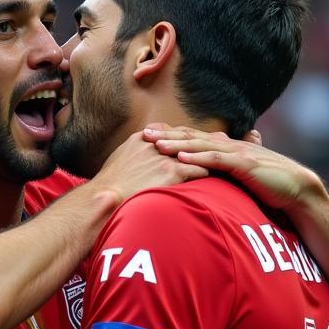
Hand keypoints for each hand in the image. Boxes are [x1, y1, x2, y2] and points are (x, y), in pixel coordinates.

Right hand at [93, 130, 208, 204]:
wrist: (105, 196)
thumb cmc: (107, 186)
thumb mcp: (117, 161)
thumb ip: (131, 156)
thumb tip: (134, 161)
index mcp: (141, 139)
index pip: (168, 132)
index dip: (182, 138)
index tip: (193, 143)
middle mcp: (156, 143)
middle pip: (185, 139)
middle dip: (201, 143)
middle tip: (218, 142)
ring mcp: (166, 157)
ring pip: (196, 153)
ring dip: (208, 157)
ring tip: (222, 160)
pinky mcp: (173, 172)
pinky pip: (200, 170)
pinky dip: (210, 173)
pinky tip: (218, 178)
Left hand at [143, 125, 323, 212]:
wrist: (296, 189)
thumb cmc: (267, 185)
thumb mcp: (239, 176)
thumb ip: (223, 172)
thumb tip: (205, 175)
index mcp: (226, 148)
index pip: (193, 138)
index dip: (171, 134)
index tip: (148, 135)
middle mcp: (229, 146)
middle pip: (192, 138)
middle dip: (167, 135)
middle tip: (143, 134)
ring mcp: (237, 153)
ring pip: (201, 146)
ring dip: (177, 144)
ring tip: (155, 144)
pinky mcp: (245, 165)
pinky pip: (217, 160)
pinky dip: (198, 158)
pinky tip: (181, 158)